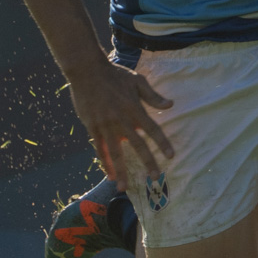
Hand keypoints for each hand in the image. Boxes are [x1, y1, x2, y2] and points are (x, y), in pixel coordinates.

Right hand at [66, 57, 173, 184]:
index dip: (162, 143)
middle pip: (138, 145)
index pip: (153, 129)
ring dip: (120, 171)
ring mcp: (106, 125)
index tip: (171, 156)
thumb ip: (153, 96)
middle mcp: (122, 120)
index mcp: (135, 109)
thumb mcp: (137, 80)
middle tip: (155, 177)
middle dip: (147, 162)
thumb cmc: (114, 74)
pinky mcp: (93, 127)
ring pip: (115, 153)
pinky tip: (108, 173)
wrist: (87, 71)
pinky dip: (104, 162)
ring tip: (124, 187)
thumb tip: (170, 105)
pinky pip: (99, 148)